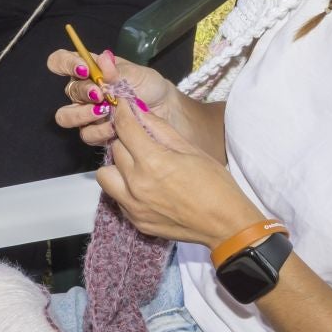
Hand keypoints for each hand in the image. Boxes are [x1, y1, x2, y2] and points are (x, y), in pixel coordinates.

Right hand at [45, 47, 177, 146]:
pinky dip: (99, 131)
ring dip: (82, 114)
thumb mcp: (135, 74)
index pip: (61, 61)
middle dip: (83, 92)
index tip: (83, 69)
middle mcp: (84, 91)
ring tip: (103, 111)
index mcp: (89, 70)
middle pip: (68, 91)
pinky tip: (113, 128)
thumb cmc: (148, 86)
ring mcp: (87, 113)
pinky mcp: (96, 133)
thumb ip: (116, 70)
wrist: (165, 110)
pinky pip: (86, 134)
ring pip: (67, 116)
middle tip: (100, 94)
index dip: (65, 63)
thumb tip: (103, 58)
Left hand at [96, 103, 260, 245]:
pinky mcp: (135, 221)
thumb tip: (140, 112)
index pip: (125, 128)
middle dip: (125, 140)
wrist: (226, 223)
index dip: (123, 112)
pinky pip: (116, 197)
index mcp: (153, 162)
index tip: (124, 107)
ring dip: (117, 166)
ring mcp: (134, 206)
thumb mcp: (190, 148)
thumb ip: (160, 129)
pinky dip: (124, 187)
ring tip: (136, 165)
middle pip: (115, 149)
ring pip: (106, 175)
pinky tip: (143, 186)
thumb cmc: (215, 185)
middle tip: (139, 139)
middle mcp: (137, 185)